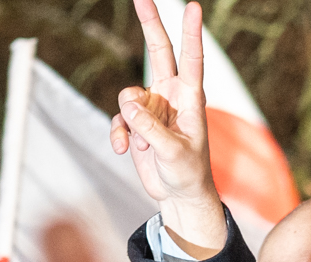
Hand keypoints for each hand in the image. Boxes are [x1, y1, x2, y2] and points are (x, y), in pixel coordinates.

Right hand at [109, 0, 223, 256]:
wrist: (179, 194)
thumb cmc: (187, 172)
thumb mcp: (173, 153)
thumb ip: (150, 128)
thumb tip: (127, 103)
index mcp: (190, 98)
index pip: (190, 58)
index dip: (190, 33)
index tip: (192, 6)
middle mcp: (170, 95)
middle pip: (157, 51)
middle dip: (150, 23)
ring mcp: (152, 108)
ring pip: (127, 97)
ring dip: (129, 123)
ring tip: (144, 146)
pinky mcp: (136, 123)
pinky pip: (118, 119)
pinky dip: (118, 135)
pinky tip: (125, 150)